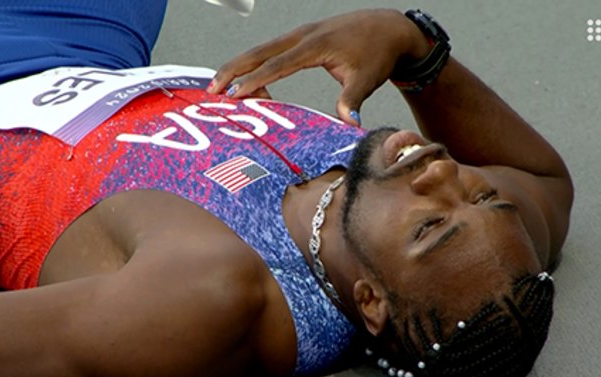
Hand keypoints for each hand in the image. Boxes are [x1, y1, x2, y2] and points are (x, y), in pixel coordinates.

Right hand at [207, 9, 430, 124]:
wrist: (388, 28)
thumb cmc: (378, 53)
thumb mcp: (367, 79)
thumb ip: (352, 100)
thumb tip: (347, 124)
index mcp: (315, 45)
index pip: (277, 65)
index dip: (255, 80)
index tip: (235, 96)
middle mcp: (302, 36)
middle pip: (259, 52)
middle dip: (233, 70)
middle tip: (211, 90)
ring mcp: (300, 34)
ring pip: (261, 49)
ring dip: (238, 65)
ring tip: (218, 86)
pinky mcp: (302, 38)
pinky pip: (270, 49)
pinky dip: (253, 62)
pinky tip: (243, 77)